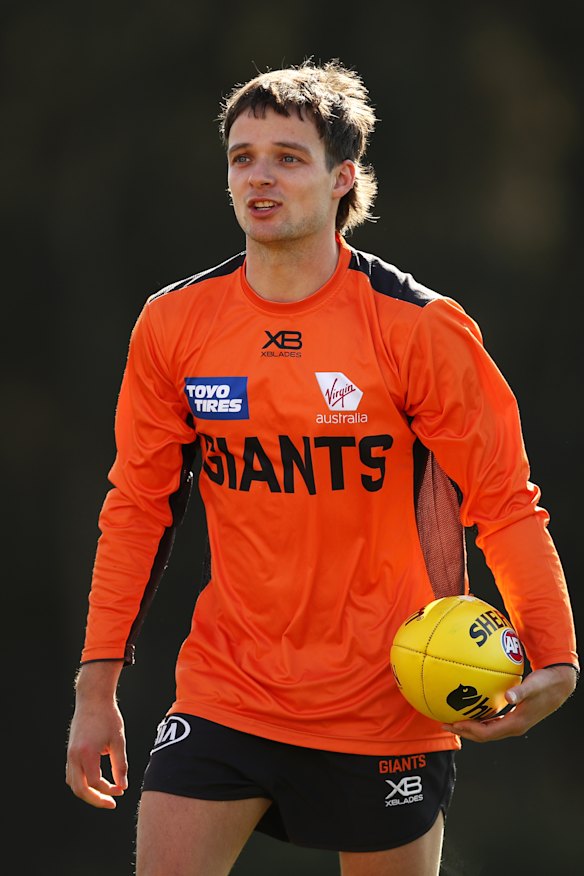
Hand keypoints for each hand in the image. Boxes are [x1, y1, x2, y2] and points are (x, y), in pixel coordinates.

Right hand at [66, 662, 127, 807]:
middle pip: (80, 789)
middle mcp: (74, 756)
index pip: (96, 782)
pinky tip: (95, 785)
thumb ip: (120, 765)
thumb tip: (122, 787)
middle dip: (96, 800)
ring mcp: (70, 755)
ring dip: (87, 794)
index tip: (121, 789)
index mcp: (87, 753)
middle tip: (111, 804)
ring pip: (73, 784)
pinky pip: (71, 775)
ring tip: (103, 796)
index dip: (109, 789)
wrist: (93, 699)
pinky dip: (81, 784)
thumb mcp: (118, 740)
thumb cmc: (108, 717)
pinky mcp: (70, 752)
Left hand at [442, 664, 577, 742]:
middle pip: (484, 736)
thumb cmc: (545, 684)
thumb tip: (508, 696)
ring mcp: (513, 724)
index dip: (469, 730)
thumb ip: (520, 692)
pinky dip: (478, 720)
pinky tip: (469, 711)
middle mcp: (513, 727)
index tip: (454, 723)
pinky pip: (492, 723)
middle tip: (444, 724)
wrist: (559, 686)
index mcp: (516, 724)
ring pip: (487, 730)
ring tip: (451, 720)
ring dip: (469, 727)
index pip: (488, 733)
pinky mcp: (513, 717)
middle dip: (464, 731)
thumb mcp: (533, 686)